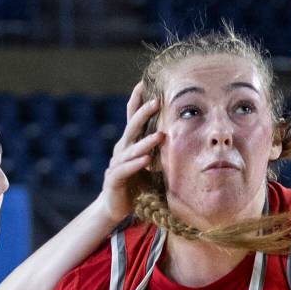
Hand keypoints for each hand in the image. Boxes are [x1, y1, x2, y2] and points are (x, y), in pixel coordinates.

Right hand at [96, 81, 164, 221]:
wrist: (114, 207)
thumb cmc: (135, 184)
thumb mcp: (147, 164)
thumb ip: (156, 150)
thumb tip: (177, 135)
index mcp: (129, 144)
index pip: (132, 118)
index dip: (136, 101)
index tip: (143, 83)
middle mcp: (121, 150)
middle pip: (131, 128)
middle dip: (143, 114)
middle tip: (156, 101)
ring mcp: (116, 164)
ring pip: (130, 150)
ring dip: (145, 142)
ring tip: (160, 136)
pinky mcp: (114, 179)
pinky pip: (125, 170)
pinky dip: (135, 165)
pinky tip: (146, 160)